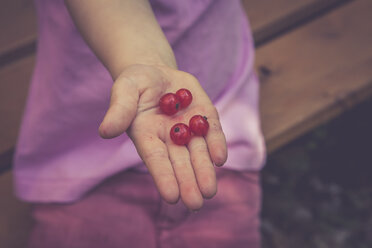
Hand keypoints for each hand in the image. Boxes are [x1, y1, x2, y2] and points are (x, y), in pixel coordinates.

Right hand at [99, 64, 226, 210]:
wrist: (155, 71)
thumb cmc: (135, 83)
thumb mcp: (124, 89)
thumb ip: (119, 109)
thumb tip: (105, 131)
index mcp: (147, 136)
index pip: (155, 160)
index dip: (163, 177)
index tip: (171, 197)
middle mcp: (169, 138)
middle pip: (179, 163)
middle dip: (187, 183)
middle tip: (195, 204)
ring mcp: (188, 128)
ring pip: (198, 153)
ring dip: (204, 172)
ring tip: (209, 192)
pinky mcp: (204, 115)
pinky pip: (212, 132)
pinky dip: (216, 145)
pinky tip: (220, 159)